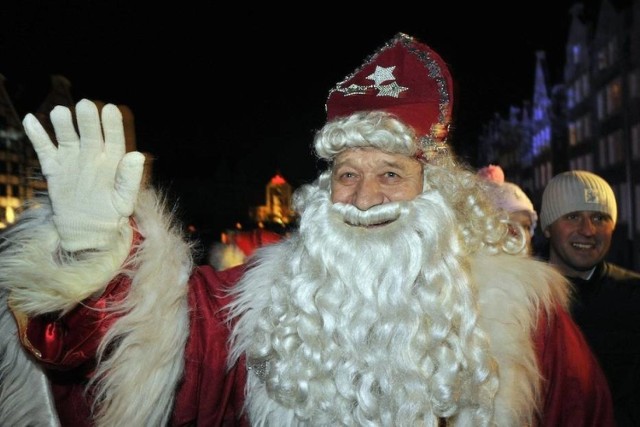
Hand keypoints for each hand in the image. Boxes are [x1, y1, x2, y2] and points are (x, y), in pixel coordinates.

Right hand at [22, 99, 144, 251]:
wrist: (88, 230)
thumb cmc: (111, 214)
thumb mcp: (124, 200)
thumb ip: (130, 178)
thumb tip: (137, 155)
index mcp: (113, 160)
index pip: (114, 138)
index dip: (112, 124)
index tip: (111, 109)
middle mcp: (93, 155)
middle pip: (90, 133)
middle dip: (88, 120)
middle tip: (85, 105)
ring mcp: (73, 159)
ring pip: (67, 136)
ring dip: (63, 124)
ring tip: (60, 112)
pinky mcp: (54, 167)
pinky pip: (44, 148)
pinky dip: (37, 135)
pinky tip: (30, 120)